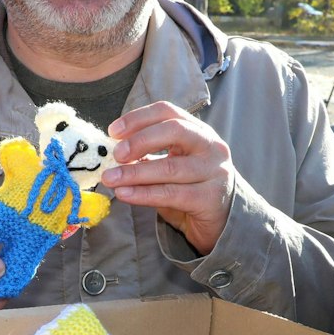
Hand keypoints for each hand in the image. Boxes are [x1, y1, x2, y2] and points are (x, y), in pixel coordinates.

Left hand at [103, 101, 235, 255]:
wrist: (223, 222)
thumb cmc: (191, 189)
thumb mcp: (170, 166)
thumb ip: (147, 157)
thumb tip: (112, 154)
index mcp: (198, 131)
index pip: (167, 112)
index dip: (138, 118)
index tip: (113, 132)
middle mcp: (210, 146)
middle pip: (174, 130)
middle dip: (140, 141)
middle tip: (115, 154)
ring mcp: (214, 171)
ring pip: (170, 167)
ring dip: (135, 173)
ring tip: (110, 179)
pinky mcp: (211, 198)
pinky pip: (172, 194)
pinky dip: (144, 194)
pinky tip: (124, 194)